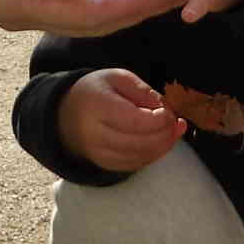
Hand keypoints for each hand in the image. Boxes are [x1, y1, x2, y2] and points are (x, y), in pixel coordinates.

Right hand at [58, 68, 187, 172]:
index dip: (159, 119)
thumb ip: (143, 91)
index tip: (169, 112)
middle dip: (165, 134)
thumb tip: (166, 109)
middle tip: (176, 122)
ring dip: (163, 145)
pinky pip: (136, 164)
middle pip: (140, 142)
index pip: (134, 120)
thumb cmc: (96, 92)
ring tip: (173, 131)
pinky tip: (160, 141)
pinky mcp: (106, 165)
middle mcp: (95, 134)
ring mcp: (99, 153)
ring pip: (140, 156)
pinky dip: (153, 154)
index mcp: (97, 106)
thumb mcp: (118, 78)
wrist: (67, 115)